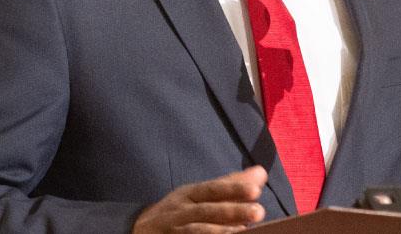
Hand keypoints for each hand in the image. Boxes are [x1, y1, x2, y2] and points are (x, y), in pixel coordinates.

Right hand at [131, 165, 267, 233]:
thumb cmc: (178, 211)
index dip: (232, 190)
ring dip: (221, 232)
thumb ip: (230, 185)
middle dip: (232, 212)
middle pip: (207, 212)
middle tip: (259, 212)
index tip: (256, 190)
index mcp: (188, 195)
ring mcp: (175, 232)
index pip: (211, 190)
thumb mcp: (198, 194)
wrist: (139, 232)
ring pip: (197, 232)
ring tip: (244, 232)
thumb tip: (261, 173)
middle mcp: (181, 212)